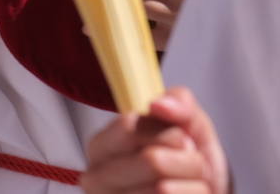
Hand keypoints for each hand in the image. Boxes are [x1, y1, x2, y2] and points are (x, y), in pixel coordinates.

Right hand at [81, 87, 228, 193]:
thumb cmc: (192, 167)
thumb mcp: (191, 126)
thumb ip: (179, 104)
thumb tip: (159, 105)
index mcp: (101, 146)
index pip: (131, 126)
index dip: (168, 132)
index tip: (180, 139)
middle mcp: (95, 179)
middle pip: (152, 160)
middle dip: (188, 162)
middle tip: (189, 168)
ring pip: (164, 190)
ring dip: (194, 187)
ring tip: (188, 188)